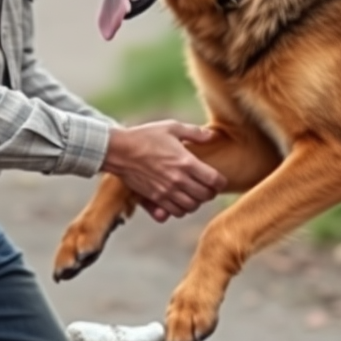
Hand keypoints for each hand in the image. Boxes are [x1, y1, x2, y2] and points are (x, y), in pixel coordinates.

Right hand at [102, 120, 226, 221]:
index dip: (221, 182)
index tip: (219, 180)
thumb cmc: (146, 136)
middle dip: (210, 193)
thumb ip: (194, 133)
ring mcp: (166, 192)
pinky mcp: (155, 199)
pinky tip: (179, 200)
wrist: (120, 150)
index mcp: (186, 163)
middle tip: (208, 187)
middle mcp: (178, 181)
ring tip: (193, 193)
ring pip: (191, 207)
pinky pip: (174, 213)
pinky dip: (181, 210)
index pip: (214, 181)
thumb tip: (212, 135)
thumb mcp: (172, 127)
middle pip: (205, 196)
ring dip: (196, 202)